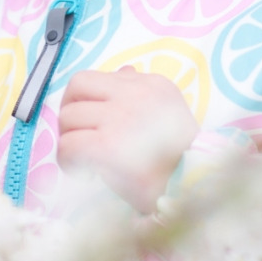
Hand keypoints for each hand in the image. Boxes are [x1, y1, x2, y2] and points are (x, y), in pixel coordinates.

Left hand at [58, 66, 199, 213]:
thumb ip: (141, 90)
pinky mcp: (109, 147)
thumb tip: (122, 72)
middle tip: (79, 140)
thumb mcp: (168, 110)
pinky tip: (85, 172)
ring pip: (67, 118)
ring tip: (86, 160)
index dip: (83, 101)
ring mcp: (121, 119)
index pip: (96, 78)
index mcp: (151, 84)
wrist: (194, 188)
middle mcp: (136, 94)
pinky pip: (68, 146)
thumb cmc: (180, 156)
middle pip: (75, 89)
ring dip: (70, 141)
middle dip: (70, 116)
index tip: (90, 124)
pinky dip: (68, 161)